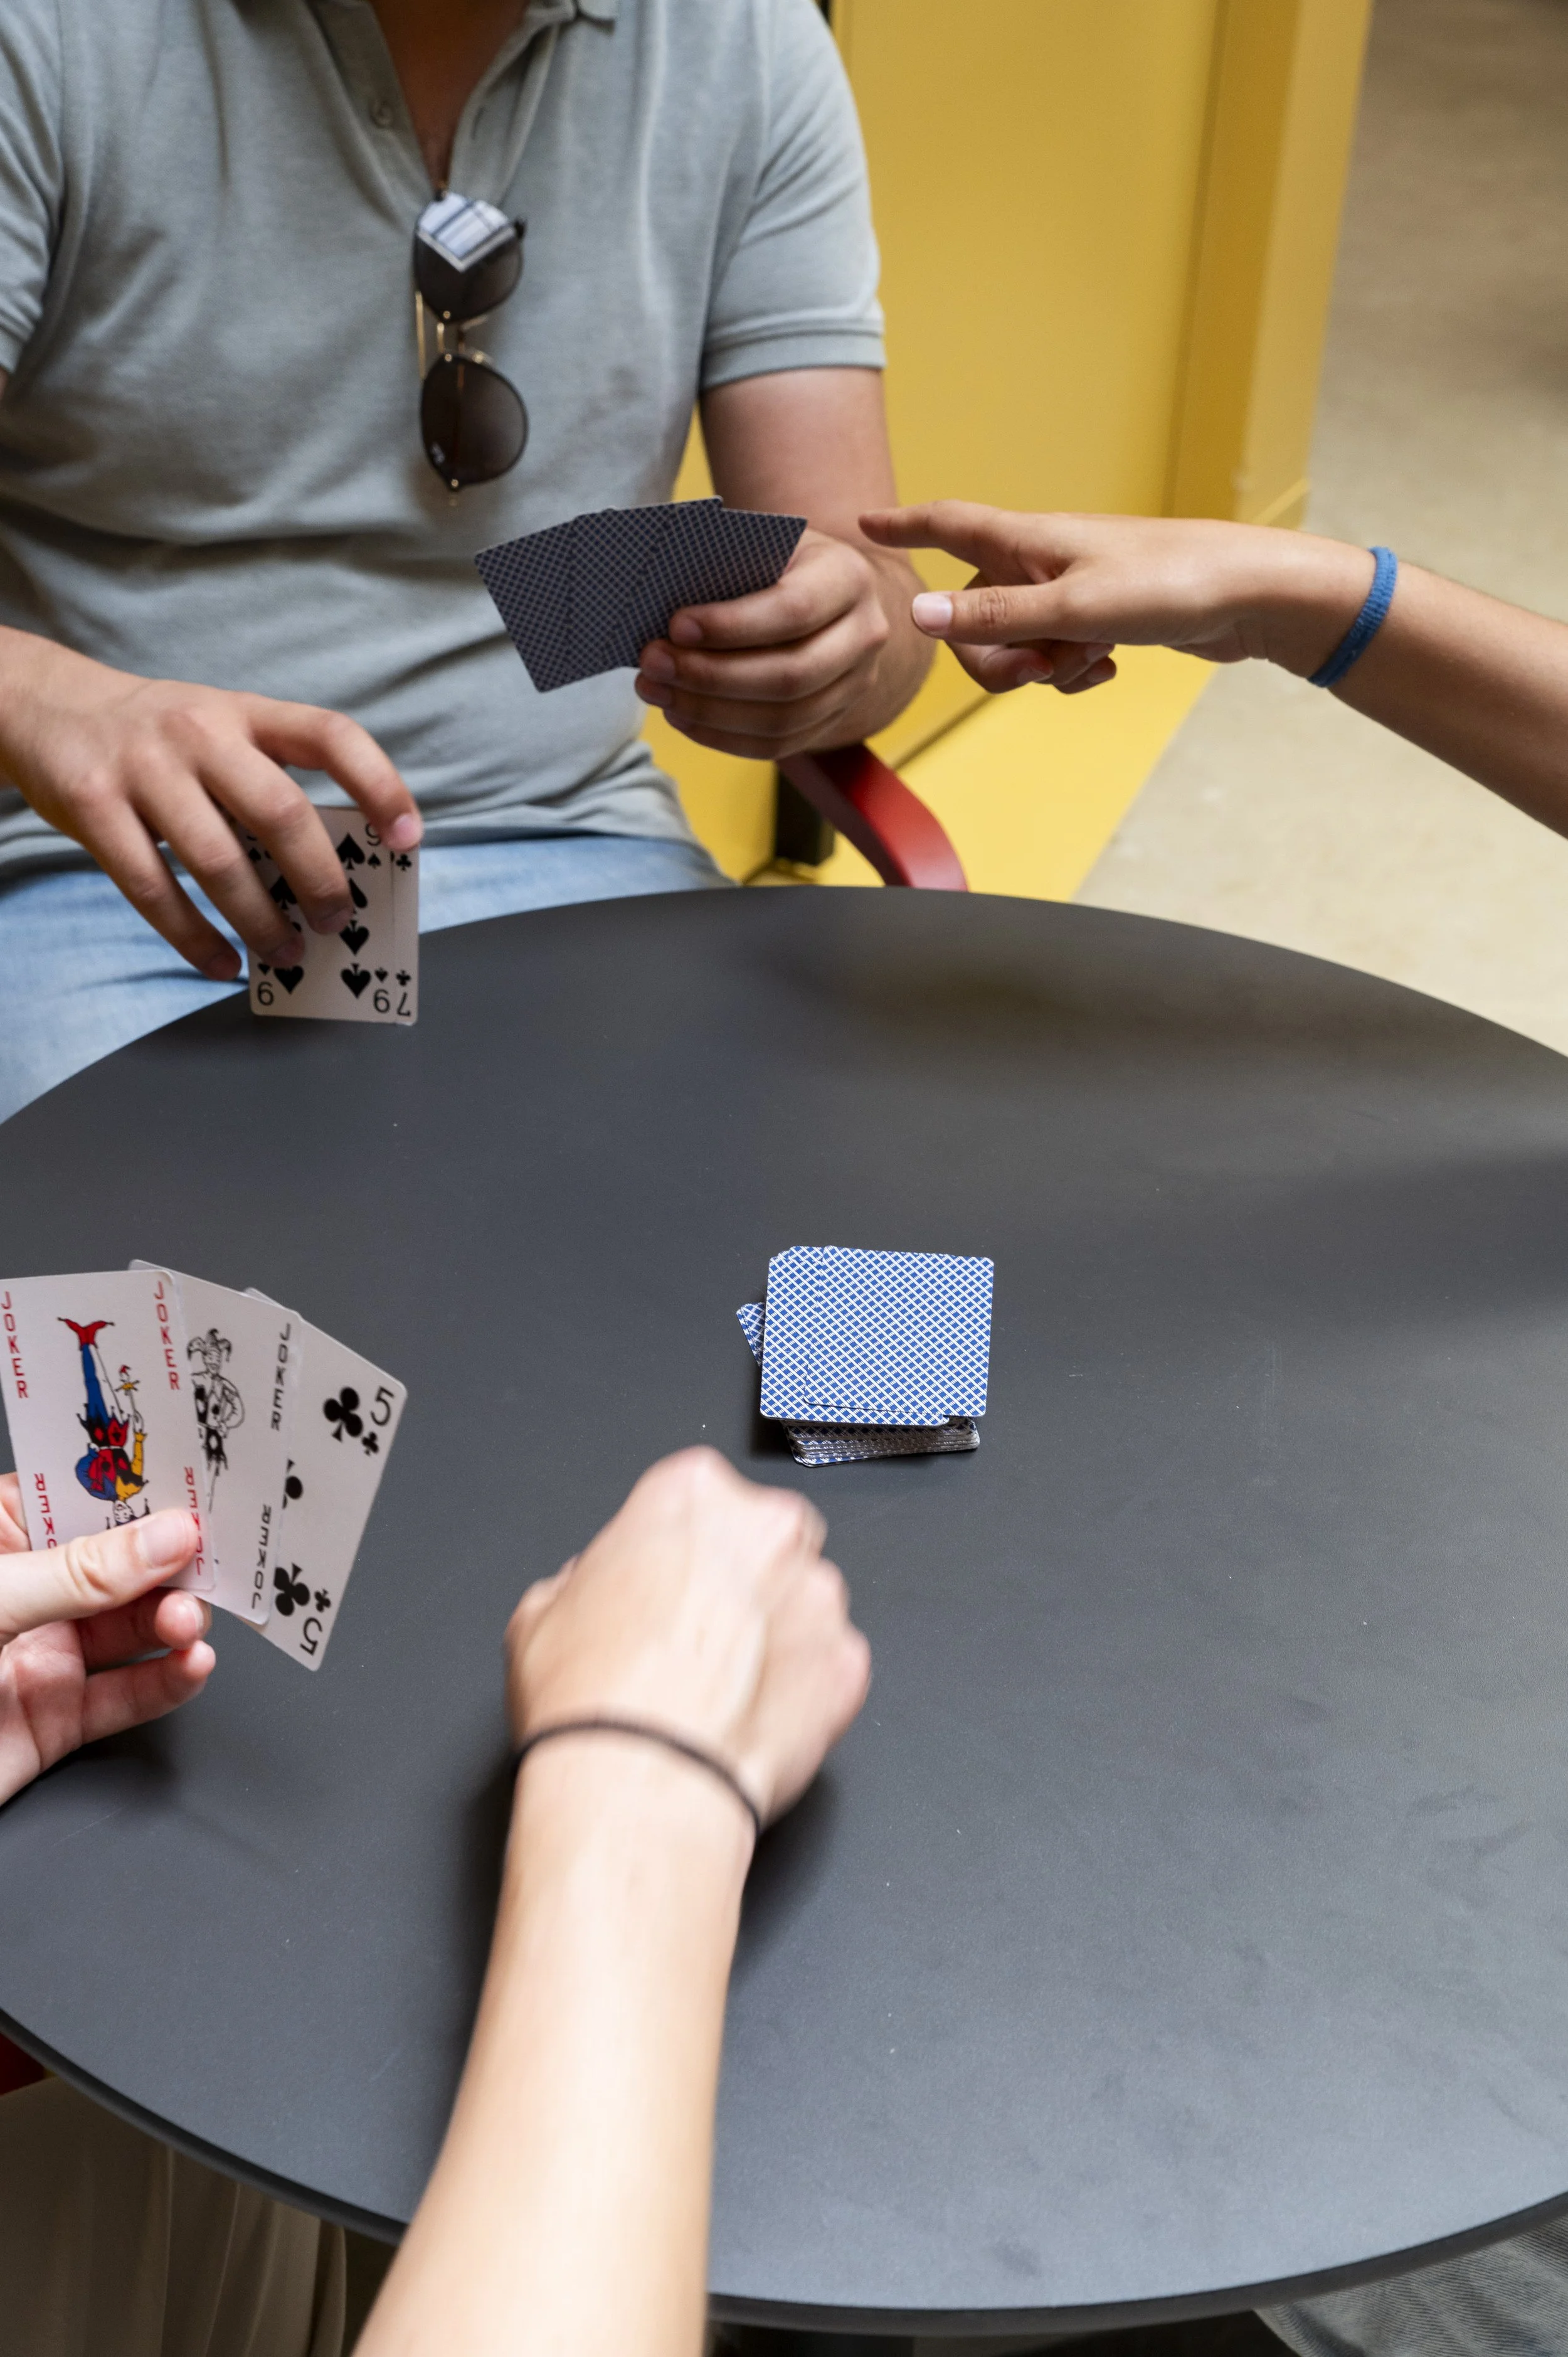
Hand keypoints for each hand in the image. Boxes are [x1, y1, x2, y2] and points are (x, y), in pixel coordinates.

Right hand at [0, 631, 423, 979]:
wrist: (47, 707)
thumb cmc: (159, 737)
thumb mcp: (220, 732)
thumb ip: (270, 782)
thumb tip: (332, 869)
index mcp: (246, 712)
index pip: (331, 736)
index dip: (380, 785)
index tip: (408, 838)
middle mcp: (200, 732)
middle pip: (280, 811)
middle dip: (320, 879)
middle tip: (337, 922)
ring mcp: (144, 769)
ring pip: (219, 861)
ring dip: (262, 921)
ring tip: (287, 952)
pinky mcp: (95, 808)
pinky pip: (154, 889)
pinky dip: (195, 939)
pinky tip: (223, 965)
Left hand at [0, 1475, 213, 1804]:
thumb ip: (79, 1572)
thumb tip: (165, 1537)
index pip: (84, 1499)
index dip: (143, 1490)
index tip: (200, 1481)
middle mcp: (26, 1592)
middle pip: (124, 1563)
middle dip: (172, 1562)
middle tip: (211, 1559)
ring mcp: (44, 1654)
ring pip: (135, 1628)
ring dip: (175, 1621)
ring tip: (188, 1622)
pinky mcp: (58, 1717)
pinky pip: (129, 1695)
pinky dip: (168, 1681)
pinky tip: (190, 1665)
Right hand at [507, 1448, 869, 1831]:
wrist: (639, 1786)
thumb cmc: (593, 1698)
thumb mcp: (541, 1613)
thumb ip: (586, 1581)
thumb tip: (596, 1593)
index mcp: (692, 1494)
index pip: (696, 1496)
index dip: (675, 1548)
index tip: (661, 1582)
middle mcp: (768, 1530)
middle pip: (766, 1537)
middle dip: (741, 1579)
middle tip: (694, 1635)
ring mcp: (818, 1598)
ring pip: (803, 1601)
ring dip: (775, 1634)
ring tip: (720, 1689)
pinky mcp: (848, 1665)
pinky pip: (829, 1666)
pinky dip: (801, 1689)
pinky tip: (751, 1719)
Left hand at [632, 529, 891, 758]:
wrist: (832, 595)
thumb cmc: (783, 562)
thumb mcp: (764, 544)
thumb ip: (729, 566)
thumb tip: (663, 606)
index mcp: (849, 578)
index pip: (793, 611)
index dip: (732, 626)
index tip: (675, 627)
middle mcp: (864, 636)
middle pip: (789, 677)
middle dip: (711, 676)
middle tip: (654, 664)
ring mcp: (855, 685)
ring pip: (782, 720)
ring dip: (708, 712)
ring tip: (657, 691)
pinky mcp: (833, 720)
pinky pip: (777, 745)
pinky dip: (722, 736)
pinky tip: (682, 716)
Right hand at [860, 503, 1375, 694]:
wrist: (1251, 596)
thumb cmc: (1169, 584)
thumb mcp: (1072, 610)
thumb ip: (993, 619)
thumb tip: (916, 618)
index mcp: (1026, 541)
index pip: (947, 525)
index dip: (902, 527)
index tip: (861, 525)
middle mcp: (1040, 561)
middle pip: (972, 617)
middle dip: (995, 658)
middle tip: (1043, 666)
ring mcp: (1069, 592)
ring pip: (1015, 646)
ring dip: (1042, 669)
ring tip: (1090, 659)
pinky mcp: (1099, 620)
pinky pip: (1056, 660)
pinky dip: (1074, 673)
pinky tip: (1109, 668)